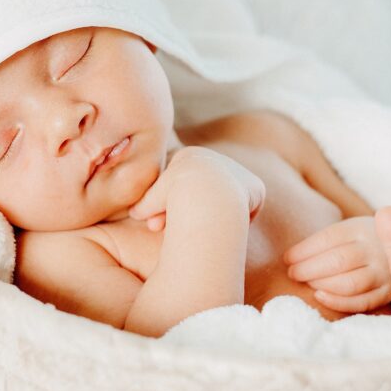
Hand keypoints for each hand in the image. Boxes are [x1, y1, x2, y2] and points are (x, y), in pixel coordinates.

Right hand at [128, 146, 264, 231]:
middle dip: (189, 215)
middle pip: (202, 193)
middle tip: (187, 233)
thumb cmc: (173, 197)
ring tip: (208, 232)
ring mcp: (237, 172)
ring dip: (215, 218)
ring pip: (223, 200)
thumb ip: (144, 205)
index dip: (167, 208)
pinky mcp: (255, 186)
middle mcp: (215, 159)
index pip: (179, 186)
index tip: (158, 226)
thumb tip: (135, 213)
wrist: (206, 192)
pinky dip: (238, 219)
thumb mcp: (150, 201)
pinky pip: (246, 207)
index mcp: (189, 157)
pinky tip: (229, 227)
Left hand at [282, 216, 390, 313]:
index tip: (287, 258)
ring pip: (349, 283)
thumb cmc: (365, 241)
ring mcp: (383, 273)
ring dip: (321, 285)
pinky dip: (337, 302)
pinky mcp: (387, 293)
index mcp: (362, 228)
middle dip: (308, 269)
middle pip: (337, 261)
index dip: (304, 250)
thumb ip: (328, 241)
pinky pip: (361, 302)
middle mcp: (374, 250)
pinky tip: (320, 296)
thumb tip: (292, 257)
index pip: (329, 238)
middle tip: (292, 273)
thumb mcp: (351, 229)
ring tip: (306, 283)